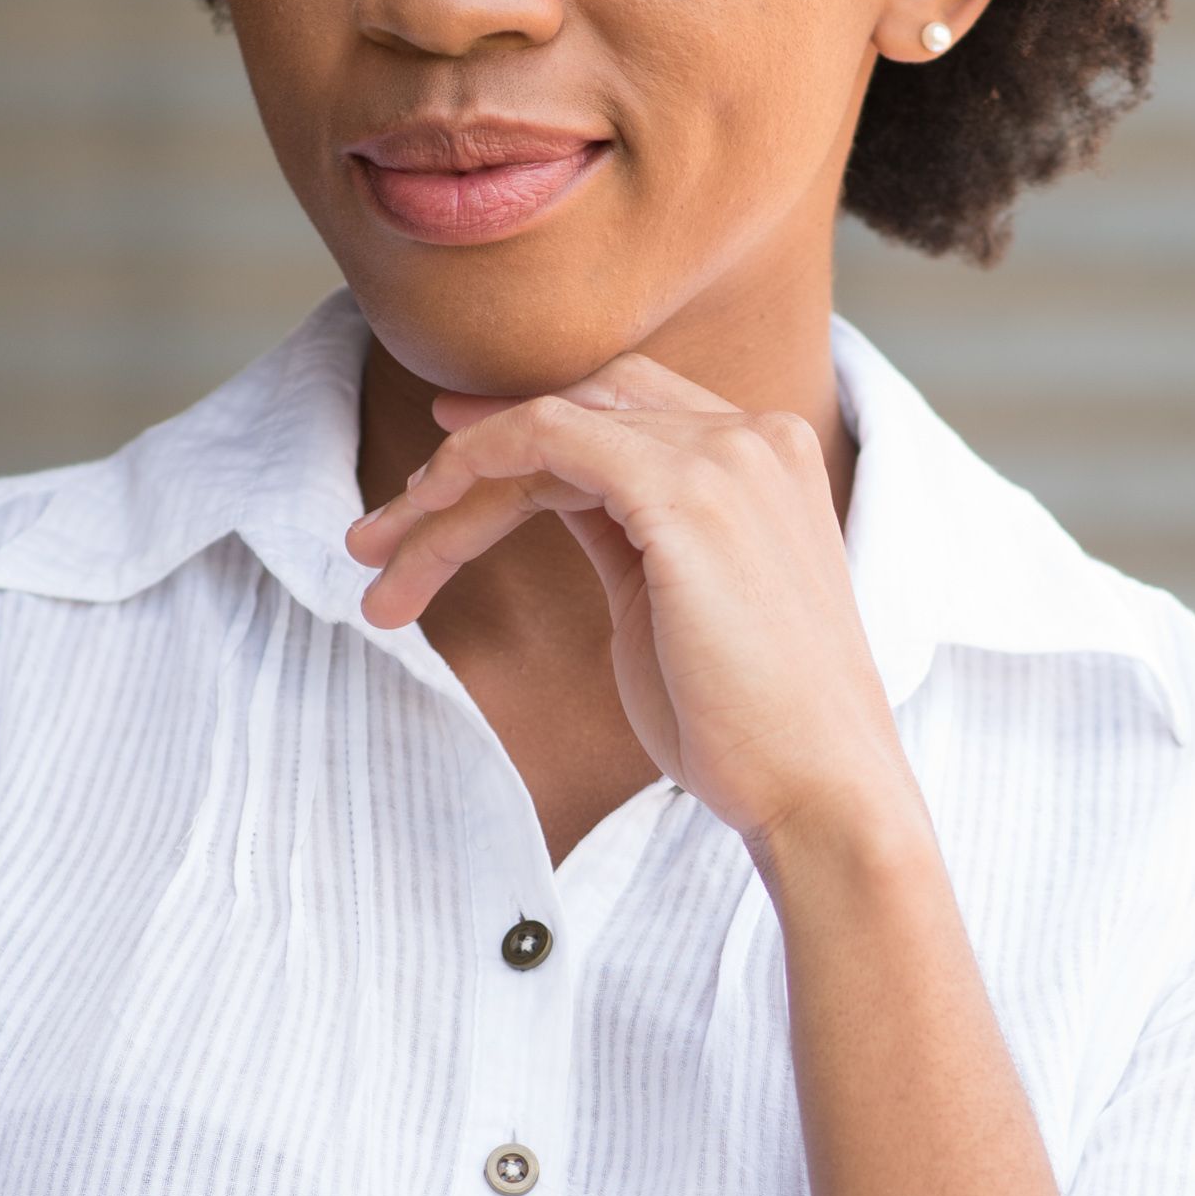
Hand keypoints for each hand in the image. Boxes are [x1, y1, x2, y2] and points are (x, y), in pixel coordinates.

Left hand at [344, 352, 917, 857]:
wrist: (819, 790)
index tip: (438, 467)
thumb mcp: (672, 602)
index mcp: (764, 458)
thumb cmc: (747, 726)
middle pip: (575, 409)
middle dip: (464, 459)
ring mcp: (725, 456)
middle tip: (374, 534)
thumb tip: (554, 491)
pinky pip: (547, 437)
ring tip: (374, 558)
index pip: (621, 405)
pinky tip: (427, 515)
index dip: (517, 424)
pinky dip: (476, 462)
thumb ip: (625, 531)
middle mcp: (752, 436)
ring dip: (446, 488)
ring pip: (545, 429)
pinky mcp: (686, 493)